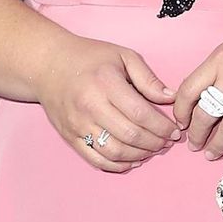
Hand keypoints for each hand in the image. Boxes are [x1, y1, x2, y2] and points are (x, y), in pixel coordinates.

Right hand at [36, 35, 181, 172]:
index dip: (162, 127)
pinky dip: (117, 165)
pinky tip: (132, 161)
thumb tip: (170, 98)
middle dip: (155, 143)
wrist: (48, 65)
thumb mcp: (122, 56)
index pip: (141, 114)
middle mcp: (91, 107)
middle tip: (166, 142)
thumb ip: (148, 78)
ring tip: (152, 150)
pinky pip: (96, 159)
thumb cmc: (89, 58)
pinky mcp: (70, 136)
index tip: (174, 131)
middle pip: (130, 135)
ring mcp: (79, 124)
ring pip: (115, 152)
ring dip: (139, 155)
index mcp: (106, 84)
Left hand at [172, 17, 222, 164]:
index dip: (181, 110)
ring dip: (216, 147)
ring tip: (211, 154)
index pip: (189, 89)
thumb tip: (205, 83)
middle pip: (205, 114)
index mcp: (222, 59)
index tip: (182, 121)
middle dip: (196, 134)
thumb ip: (221, 61)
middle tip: (194, 143)